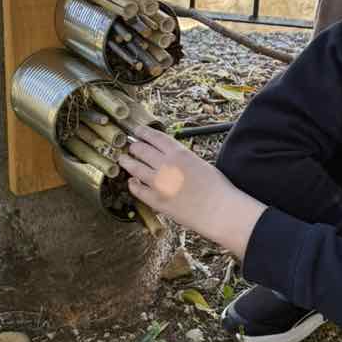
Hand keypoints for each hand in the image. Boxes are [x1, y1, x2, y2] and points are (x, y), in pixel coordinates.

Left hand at [119, 125, 265, 257]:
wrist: (219, 210)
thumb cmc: (215, 187)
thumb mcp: (198, 162)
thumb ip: (180, 157)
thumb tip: (165, 155)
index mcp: (178, 153)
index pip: (154, 137)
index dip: (143, 132)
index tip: (137, 131)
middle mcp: (165, 165)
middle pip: (141, 150)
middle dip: (134, 147)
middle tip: (130, 147)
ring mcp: (158, 183)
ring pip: (134, 168)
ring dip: (127, 162)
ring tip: (123, 160)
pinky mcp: (156, 200)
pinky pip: (137, 190)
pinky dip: (133, 184)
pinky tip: (132, 182)